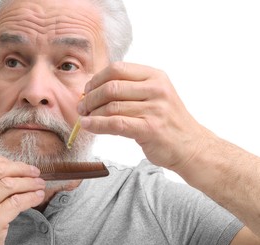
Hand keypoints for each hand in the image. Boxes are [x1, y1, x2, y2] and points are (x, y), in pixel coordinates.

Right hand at [0, 151, 44, 244]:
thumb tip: (8, 166)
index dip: (1, 158)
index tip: (15, 165)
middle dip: (21, 168)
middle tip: (34, 172)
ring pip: (9, 184)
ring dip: (30, 182)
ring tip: (39, 184)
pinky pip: (17, 202)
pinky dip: (31, 197)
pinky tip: (37, 196)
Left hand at [78, 62, 210, 171]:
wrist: (191, 147)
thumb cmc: (167, 122)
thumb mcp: (154, 96)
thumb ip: (130, 89)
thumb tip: (93, 88)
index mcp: (155, 76)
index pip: (117, 69)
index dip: (96, 79)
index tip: (87, 90)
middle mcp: (156, 89)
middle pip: (111, 86)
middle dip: (90, 97)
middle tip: (82, 107)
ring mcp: (155, 109)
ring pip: (111, 106)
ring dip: (92, 113)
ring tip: (85, 118)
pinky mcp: (150, 128)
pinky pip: (115, 123)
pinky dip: (97, 124)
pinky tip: (88, 126)